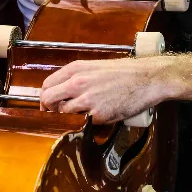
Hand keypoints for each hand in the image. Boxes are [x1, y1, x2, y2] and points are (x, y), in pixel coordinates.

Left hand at [40, 58, 165, 123]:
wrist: (147, 79)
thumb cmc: (124, 73)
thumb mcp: (95, 67)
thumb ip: (78, 77)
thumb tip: (65, 91)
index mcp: (76, 69)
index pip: (47, 85)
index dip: (45, 98)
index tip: (48, 105)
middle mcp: (77, 82)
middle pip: (48, 100)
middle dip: (48, 110)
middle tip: (55, 116)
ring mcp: (87, 99)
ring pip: (62, 113)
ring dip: (66, 118)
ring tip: (77, 117)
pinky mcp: (98, 114)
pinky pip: (81, 122)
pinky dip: (83, 124)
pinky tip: (91, 121)